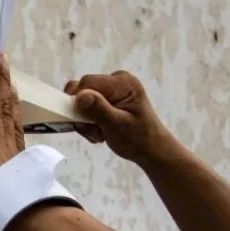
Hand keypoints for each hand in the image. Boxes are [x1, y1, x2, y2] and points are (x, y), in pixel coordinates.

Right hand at [63, 70, 177, 164]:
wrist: (151, 149)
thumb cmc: (139, 139)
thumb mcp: (117, 126)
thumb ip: (99, 109)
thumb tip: (80, 96)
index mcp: (123, 83)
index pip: (87, 83)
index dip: (78, 102)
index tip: (83, 123)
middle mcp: (116, 81)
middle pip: (82, 90)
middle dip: (82, 114)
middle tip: (94, 132)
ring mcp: (112, 89)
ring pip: (82, 100)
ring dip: (85, 121)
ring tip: (100, 135)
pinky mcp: (108, 98)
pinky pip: (87, 106)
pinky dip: (89, 121)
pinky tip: (101, 132)